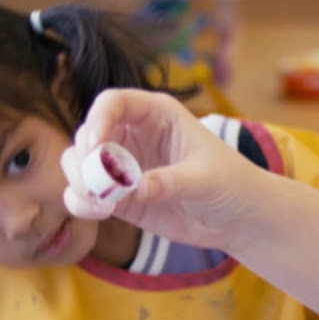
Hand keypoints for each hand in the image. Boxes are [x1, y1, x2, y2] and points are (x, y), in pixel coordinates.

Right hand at [60, 88, 261, 250]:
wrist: (239, 217)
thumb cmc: (231, 183)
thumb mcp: (205, 178)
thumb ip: (170, 181)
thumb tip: (135, 189)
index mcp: (157, 114)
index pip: (113, 102)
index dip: (97, 119)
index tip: (95, 146)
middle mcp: (134, 135)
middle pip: (88, 133)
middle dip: (84, 158)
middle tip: (96, 185)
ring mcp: (124, 166)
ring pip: (79, 164)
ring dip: (80, 182)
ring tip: (102, 204)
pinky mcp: (119, 196)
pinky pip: (86, 195)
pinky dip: (82, 203)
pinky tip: (101, 213)